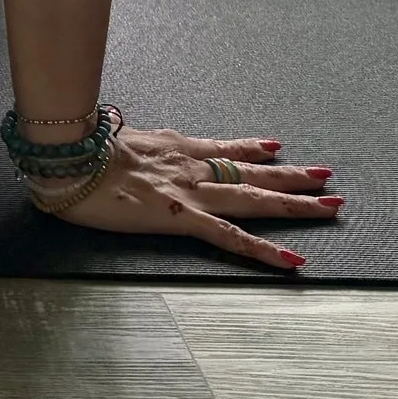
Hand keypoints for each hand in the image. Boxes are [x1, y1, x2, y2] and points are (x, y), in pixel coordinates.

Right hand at [30, 125, 343, 269]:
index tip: (275, 146)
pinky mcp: (182, 217)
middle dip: (291, 176)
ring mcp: (191, 191)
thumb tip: (121, 138)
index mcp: (172, 147)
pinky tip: (292, 260)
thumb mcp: (111, 140)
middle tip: (326, 177)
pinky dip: (264, 250)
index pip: (222, 148)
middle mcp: (191, 166)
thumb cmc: (79, 151)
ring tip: (330, 204)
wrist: (67, 158)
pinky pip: (232, 237)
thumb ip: (129, 145)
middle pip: (251, 172)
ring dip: (295, 203)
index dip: (252, 148)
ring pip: (255, 198)